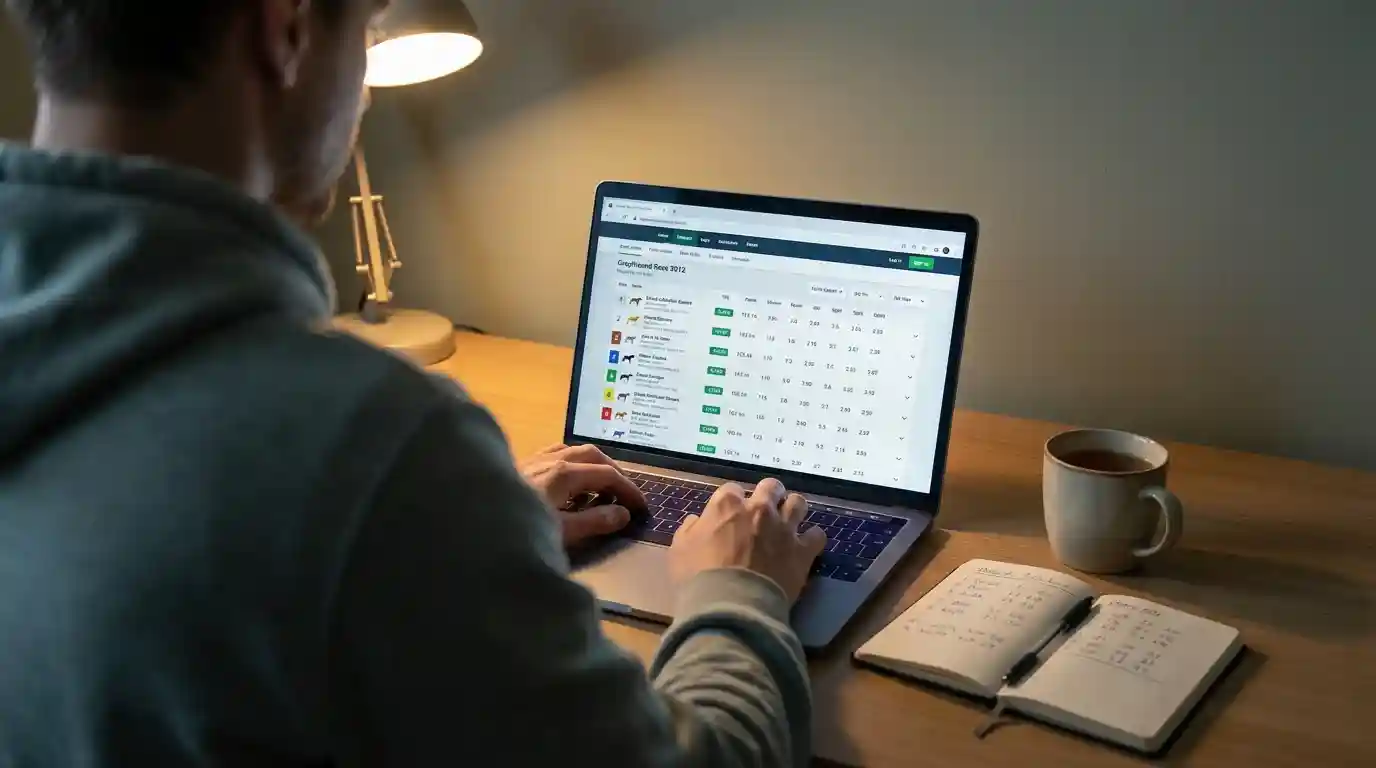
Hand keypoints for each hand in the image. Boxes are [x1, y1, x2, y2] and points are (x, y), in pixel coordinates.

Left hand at [520, 443, 645, 547]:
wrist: (471, 523)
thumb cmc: (519, 529)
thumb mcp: (562, 532)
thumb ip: (595, 522)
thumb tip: (623, 514)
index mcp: (565, 473)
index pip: (607, 474)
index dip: (629, 489)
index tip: (643, 506)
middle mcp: (551, 459)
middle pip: (592, 455)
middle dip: (614, 472)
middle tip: (626, 494)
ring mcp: (534, 459)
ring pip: (573, 450)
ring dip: (593, 465)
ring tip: (602, 486)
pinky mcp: (521, 465)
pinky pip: (555, 454)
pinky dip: (572, 463)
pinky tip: (568, 480)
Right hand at [669, 478, 827, 602]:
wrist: (729, 605)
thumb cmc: (697, 578)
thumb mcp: (678, 551)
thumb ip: (689, 531)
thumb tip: (696, 521)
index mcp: (727, 505)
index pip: (732, 490)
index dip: (732, 502)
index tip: (731, 516)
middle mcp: (759, 509)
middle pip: (771, 487)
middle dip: (769, 495)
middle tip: (765, 511)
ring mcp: (784, 528)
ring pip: (798, 503)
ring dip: (793, 510)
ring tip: (788, 523)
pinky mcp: (803, 550)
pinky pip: (817, 535)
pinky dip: (812, 539)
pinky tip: (806, 547)